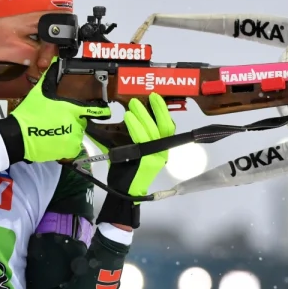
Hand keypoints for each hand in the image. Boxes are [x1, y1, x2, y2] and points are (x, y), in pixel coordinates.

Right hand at [9, 57, 109, 162]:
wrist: (20, 135)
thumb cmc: (30, 113)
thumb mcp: (39, 92)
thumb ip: (50, 77)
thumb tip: (55, 61)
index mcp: (71, 109)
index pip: (92, 110)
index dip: (101, 111)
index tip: (106, 112)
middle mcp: (76, 124)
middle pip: (80, 122)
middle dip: (72, 121)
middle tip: (57, 121)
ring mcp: (73, 138)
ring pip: (76, 134)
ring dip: (69, 133)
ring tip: (54, 131)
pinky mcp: (69, 150)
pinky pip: (73, 147)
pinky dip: (66, 145)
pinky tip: (55, 141)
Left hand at [93, 94, 175, 227]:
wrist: (122, 191)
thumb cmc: (125, 170)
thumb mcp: (130, 149)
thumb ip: (129, 135)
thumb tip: (121, 116)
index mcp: (159, 148)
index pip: (166, 126)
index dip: (162, 111)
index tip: (154, 97)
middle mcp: (162, 152)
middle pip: (163, 126)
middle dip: (153, 109)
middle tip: (139, 99)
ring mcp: (156, 157)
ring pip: (152, 131)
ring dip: (141, 116)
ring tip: (131, 106)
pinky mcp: (148, 161)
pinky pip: (142, 140)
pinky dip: (135, 127)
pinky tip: (128, 118)